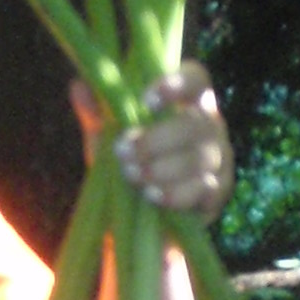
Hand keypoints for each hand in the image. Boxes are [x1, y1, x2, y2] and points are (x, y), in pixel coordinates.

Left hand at [72, 62, 232, 219]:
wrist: (144, 220)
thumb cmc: (130, 165)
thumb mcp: (108, 139)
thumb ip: (97, 114)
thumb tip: (79, 86)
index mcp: (189, 102)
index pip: (197, 79)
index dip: (177, 84)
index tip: (146, 100)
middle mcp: (211, 125)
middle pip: (197, 124)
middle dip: (156, 140)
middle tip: (123, 152)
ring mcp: (220, 159)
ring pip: (200, 159)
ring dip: (162, 168)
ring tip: (132, 176)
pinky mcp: (220, 192)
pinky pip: (204, 190)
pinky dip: (175, 194)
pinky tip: (152, 196)